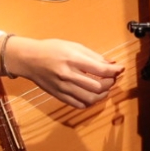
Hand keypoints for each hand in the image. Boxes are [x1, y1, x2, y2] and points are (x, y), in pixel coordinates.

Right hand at [0, 36, 123, 108]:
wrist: (29, 59)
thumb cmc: (52, 49)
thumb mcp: (74, 46)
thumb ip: (94, 56)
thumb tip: (111, 64)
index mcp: (73, 60)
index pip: (100, 70)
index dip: (115, 71)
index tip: (120, 69)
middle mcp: (68, 75)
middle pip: (97, 87)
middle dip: (110, 83)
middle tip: (112, 78)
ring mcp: (63, 88)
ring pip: (90, 99)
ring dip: (102, 95)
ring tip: (105, 88)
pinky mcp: (59, 96)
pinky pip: (79, 104)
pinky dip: (90, 102)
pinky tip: (93, 95)